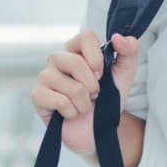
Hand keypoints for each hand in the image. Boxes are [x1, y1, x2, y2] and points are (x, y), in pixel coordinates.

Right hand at [30, 30, 140, 154]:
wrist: (97, 130)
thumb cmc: (107, 100)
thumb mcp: (124, 75)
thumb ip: (129, 52)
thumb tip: (118, 37)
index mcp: (76, 49)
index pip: (86, 36)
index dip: (97, 57)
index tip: (101, 74)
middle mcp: (58, 59)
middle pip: (76, 62)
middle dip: (92, 86)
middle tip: (93, 94)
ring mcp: (45, 76)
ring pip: (72, 87)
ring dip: (85, 103)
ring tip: (82, 106)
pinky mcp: (38, 96)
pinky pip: (61, 102)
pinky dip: (73, 112)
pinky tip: (70, 113)